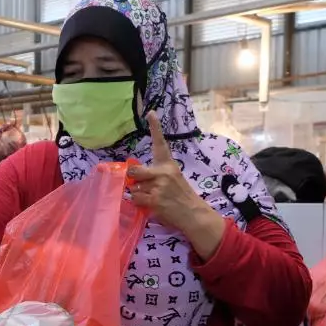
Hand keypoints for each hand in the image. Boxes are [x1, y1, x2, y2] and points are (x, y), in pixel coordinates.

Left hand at [129, 111, 225, 258]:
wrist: (193, 213)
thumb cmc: (180, 196)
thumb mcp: (172, 178)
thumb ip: (155, 174)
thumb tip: (133, 176)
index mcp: (168, 164)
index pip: (160, 143)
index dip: (155, 127)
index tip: (150, 113)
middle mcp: (163, 172)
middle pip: (134, 170)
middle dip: (132, 178)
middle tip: (139, 184)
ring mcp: (159, 185)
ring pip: (134, 187)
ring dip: (138, 194)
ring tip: (152, 198)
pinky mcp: (155, 199)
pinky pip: (136, 198)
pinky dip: (139, 203)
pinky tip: (151, 204)